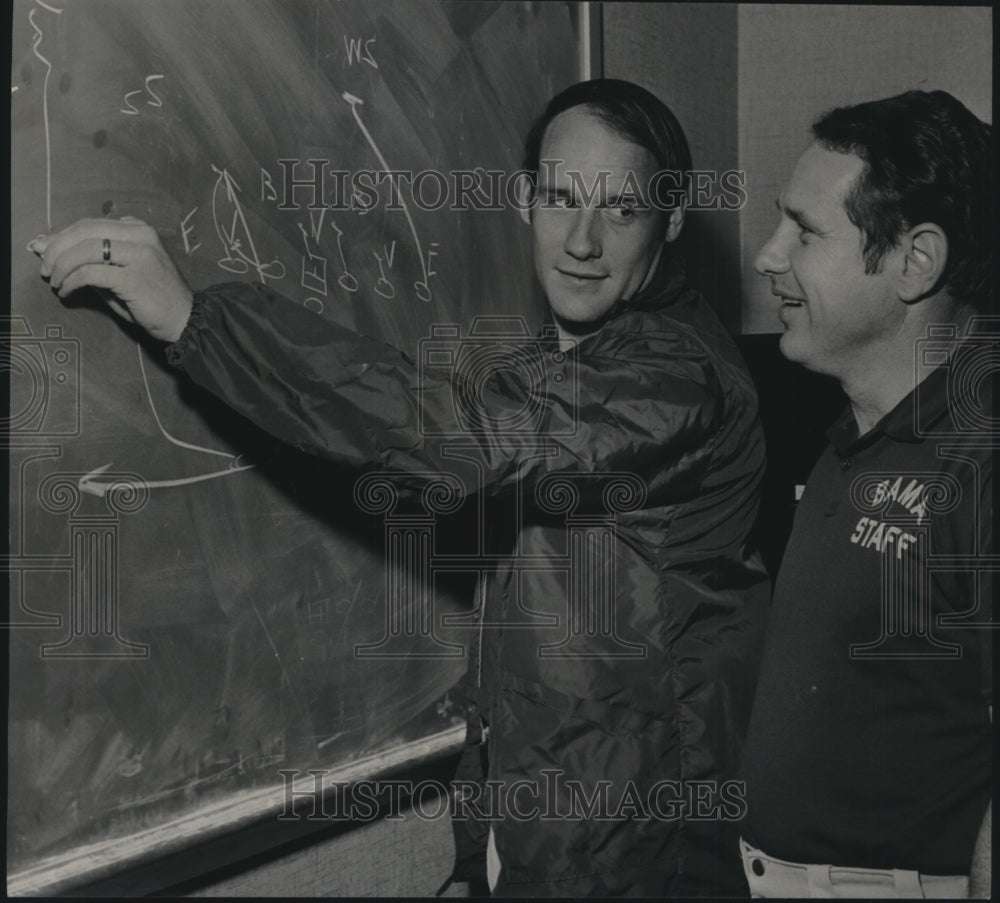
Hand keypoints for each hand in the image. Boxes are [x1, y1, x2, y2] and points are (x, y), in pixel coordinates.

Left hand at [31, 217, 193, 342]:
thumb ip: (90, 260)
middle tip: (45, 268)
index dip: (62, 237)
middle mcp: (141, 236)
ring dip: (61, 266)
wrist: (185, 319)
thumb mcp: (121, 272)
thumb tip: (46, 248)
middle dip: (57, 249)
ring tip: (56, 281)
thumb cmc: (153, 298)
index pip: (90, 224)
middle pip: (84, 231)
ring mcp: (140, 255)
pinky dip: (72, 281)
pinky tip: (68, 291)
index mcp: (139, 229)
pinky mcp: (134, 278)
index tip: (47, 253)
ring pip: (85, 249)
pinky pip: (90, 273)